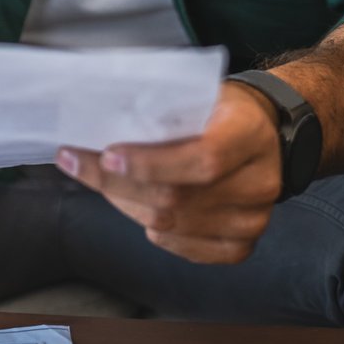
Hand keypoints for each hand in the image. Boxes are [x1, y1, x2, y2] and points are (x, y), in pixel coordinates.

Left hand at [55, 81, 284, 264]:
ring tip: (104, 182)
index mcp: (250, 135)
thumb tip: (102, 129)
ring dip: (126, 205)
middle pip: (176, 197)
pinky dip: (155, 231)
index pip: (203, 159)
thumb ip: (164, 113)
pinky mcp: (242, 244)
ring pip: (171, 225)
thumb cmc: (223, 110)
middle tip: (77, 163)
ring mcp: (253, 219)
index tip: (106, 154)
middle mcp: (259, 182)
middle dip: (116, 183)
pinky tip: (142, 209)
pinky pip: (184, 248)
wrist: (265, 133)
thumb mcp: (201, 95)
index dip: (152, 163)